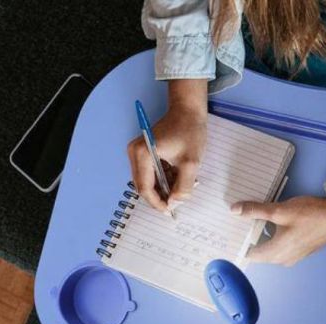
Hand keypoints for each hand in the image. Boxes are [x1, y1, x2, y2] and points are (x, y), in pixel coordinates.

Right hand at [127, 79, 207, 211]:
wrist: (188, 110)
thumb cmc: (190, 131)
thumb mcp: (191, 163)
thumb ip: (183, 187)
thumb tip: (175, 203)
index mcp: (142, 154)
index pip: (145, 188)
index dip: (157, 203)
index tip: (170, 211)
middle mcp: (135, 153)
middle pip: (143, 186)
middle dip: (160, 196)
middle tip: (177, 203)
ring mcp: (138, 152)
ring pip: (148, 181)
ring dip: (164, 188)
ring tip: (182, 187)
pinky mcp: (144, 152)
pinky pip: (151, 173)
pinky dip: (164, 179)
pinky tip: (178, 178)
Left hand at [232, 196, 325, 265]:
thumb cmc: (310, 214)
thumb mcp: (279, 210)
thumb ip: (256, 211)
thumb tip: (234, 210)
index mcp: (276, 253)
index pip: (250, 254)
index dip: (241, 242)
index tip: (235, 229)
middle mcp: (283, 259)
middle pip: (260, 251)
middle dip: (252, 236)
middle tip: (245, 219)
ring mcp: (294, 257)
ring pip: (272, 248)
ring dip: (265, 235)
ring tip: (260, 217)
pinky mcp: (302, 251)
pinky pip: (283, 246)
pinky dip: (277, 236)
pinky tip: (278, 221)